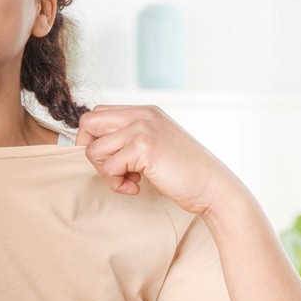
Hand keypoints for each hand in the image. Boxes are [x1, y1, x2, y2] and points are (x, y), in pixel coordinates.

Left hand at [75, 104, 243, 216]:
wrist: (213, 187)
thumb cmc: (184, 172)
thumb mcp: (156, 143)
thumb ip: (130, 137)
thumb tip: (92, 144)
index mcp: (144, 111)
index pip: (97, 114)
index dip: (94, 140)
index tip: (110, 160)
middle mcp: (141, 115)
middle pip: (88, 124)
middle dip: (91, 152)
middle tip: (112, 169)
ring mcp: (142, 129)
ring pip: (94, 149)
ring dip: (106, 172)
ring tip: (130, 180)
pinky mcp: (143, 149)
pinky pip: (108, 168)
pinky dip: (117, 184)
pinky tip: (136, 188)